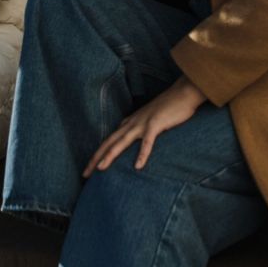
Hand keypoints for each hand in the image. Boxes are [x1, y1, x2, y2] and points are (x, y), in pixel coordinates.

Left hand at [83, 77, 207, 175]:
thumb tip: (137, 142)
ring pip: (121, 141)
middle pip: (109, 142)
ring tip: (100, 169)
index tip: (89, 168)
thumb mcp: (150, 120)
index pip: (109, 140)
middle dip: (96, 158)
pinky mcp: (156, 124)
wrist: (183, 93)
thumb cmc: (169, 108)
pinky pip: (147, 142)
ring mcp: (143, 123)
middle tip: (84, 174)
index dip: (98, 154)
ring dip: (110, 155)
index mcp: (129, 123)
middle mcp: (132, 123)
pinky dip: (142, 154)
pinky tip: (138, 167)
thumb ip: (142, 130)